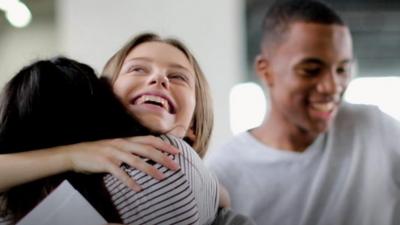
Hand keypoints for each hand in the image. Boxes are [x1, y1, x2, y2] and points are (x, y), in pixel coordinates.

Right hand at [65, 135, 180, 190]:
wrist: (75, 154)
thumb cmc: (98, 152)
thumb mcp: (116, 147)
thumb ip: (130, 149)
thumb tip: (147, 154)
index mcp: (126, 140)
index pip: (150, 140)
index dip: (164, 145)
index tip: (177, 152)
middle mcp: (122, 144)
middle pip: (147, 149)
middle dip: (163, 158)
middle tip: (176, 166)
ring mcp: (113, 153)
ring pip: (136, 161)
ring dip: (150, 169)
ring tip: (162, 178)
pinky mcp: (105, 163)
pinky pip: (120, 173)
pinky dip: (129, 181)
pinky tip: (138, 188)